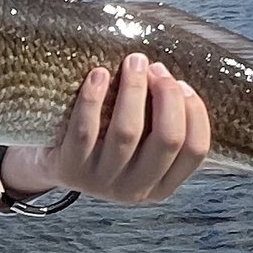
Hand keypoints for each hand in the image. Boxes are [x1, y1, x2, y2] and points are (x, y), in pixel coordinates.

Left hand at [7, 57, 211, 205]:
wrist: (56, 163)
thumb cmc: (106, 143)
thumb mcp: (141, 146)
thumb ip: (162, 124)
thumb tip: (176, 80)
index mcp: (162, 185)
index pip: (196, 150)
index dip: (194, 112)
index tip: (182, 83)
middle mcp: (135, 189)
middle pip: (167, 139)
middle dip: (167, 96)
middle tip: (155, 68)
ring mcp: (102, 182)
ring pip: (127, 133)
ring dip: (133, 90)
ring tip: (133, 62)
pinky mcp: (71, 169)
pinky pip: (86, 130)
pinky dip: (93, 98)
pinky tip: (98, 74)